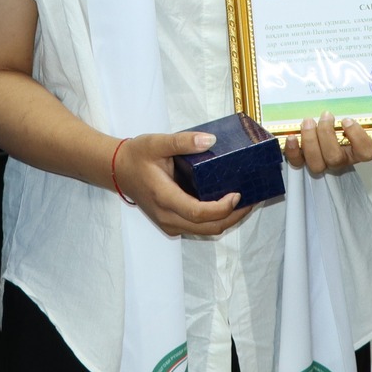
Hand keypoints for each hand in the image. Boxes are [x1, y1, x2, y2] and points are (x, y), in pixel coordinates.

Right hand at [114, 132, 252, 237]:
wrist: (118, 171)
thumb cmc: (137, 156)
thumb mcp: (157, 142)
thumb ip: (183, 141)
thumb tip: (210, 140)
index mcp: (164, 197)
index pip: (199, 213)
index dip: (222, 208)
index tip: (238, 194)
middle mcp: (167, 216)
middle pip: (208, 228)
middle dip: (234, 216)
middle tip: (253, 199)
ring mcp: (169, 223)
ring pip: (205, 231)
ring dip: (227, 220)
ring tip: (245, 202)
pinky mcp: (171, 224)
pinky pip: (198, 228)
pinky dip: (216, 220)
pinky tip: (227, 205)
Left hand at [281, 112, 371, 174]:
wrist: (320, 130)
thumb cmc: (337, 121)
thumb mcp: (346, 114)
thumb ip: (348, 110)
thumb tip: (342, 92)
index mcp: (357, 150)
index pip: (367, 152)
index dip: (357, 137)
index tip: (346, 120)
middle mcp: (341, 160)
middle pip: (335, 158)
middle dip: (327, 135)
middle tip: (325, 115)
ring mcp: (322, 164)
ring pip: (317, 163)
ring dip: (310, 140)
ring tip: (308, 121)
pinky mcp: (304, 163)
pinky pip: (298, 162)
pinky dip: (293, 150)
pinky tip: (292, 137)